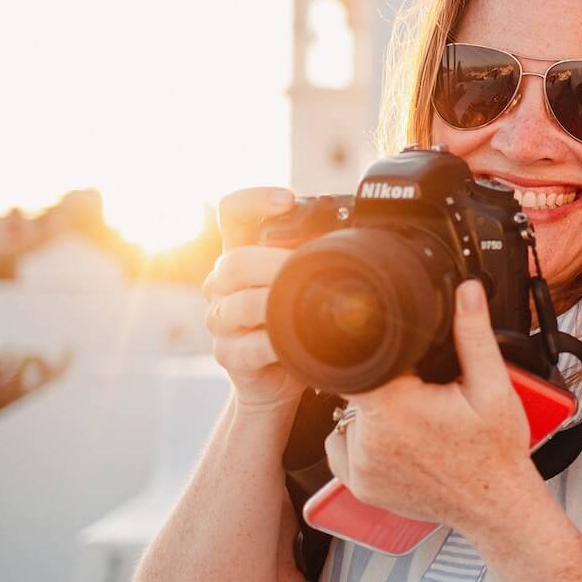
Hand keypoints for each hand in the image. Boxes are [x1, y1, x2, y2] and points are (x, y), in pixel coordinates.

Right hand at [202, 186, 309, 413]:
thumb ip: (314, 255)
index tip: (288, 201)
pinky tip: (297, 342)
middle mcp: (222, 283)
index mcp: (240, 254)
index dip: (254, 200)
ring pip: (239, 304)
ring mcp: (220, 320)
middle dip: (277, 263)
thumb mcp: (303, 281)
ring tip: (310, 304)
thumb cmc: (295, 322)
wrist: (279, 380)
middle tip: (313, 268)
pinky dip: (276, 344)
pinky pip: (249, 346)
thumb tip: (361, 233)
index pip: (232, 212)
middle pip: (235, 261)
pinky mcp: (228, 355)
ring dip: (277, 303)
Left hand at [322, 279, 538, 530]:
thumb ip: (473, 334)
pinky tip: (398, 443)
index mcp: (397, 406)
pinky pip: (344, 450)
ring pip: (348, 417)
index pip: (355, 360)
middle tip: (422, 395)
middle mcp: (370, 438)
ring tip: (415, 422)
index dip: (370, 351)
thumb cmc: (497, 452)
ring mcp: (362, 467)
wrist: (497, 507)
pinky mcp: (360, 486)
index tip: (394, 356)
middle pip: (355, 387)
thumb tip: (466, 291)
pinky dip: (362, 443)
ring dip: (373, 413)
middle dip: (383, 383)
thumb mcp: (493, 386)